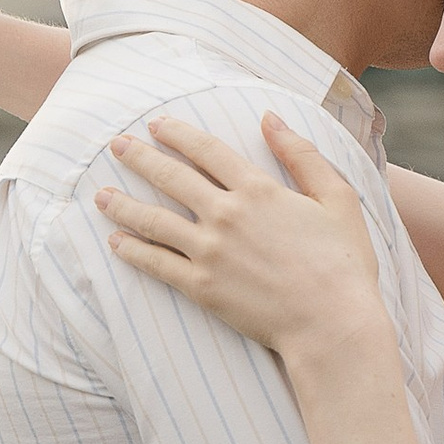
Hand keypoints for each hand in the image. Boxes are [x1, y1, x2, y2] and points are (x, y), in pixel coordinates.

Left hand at [97, 111, 385, 369]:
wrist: (333, 325)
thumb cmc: (343, 264)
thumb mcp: (337, 198)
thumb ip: (302, 154)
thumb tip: (270, 117)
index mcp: (259, 190)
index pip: (206, 151)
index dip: (178, 134)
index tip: (156, 125)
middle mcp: (227, 215)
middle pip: (171, 178)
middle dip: (139, 157)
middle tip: (116, 145)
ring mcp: (210, 252)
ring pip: (154, 220)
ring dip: (123, 204)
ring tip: (100, 195)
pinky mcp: (202, 288)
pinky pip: (157, 264)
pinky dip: (132, 251)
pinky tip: (115, 242)